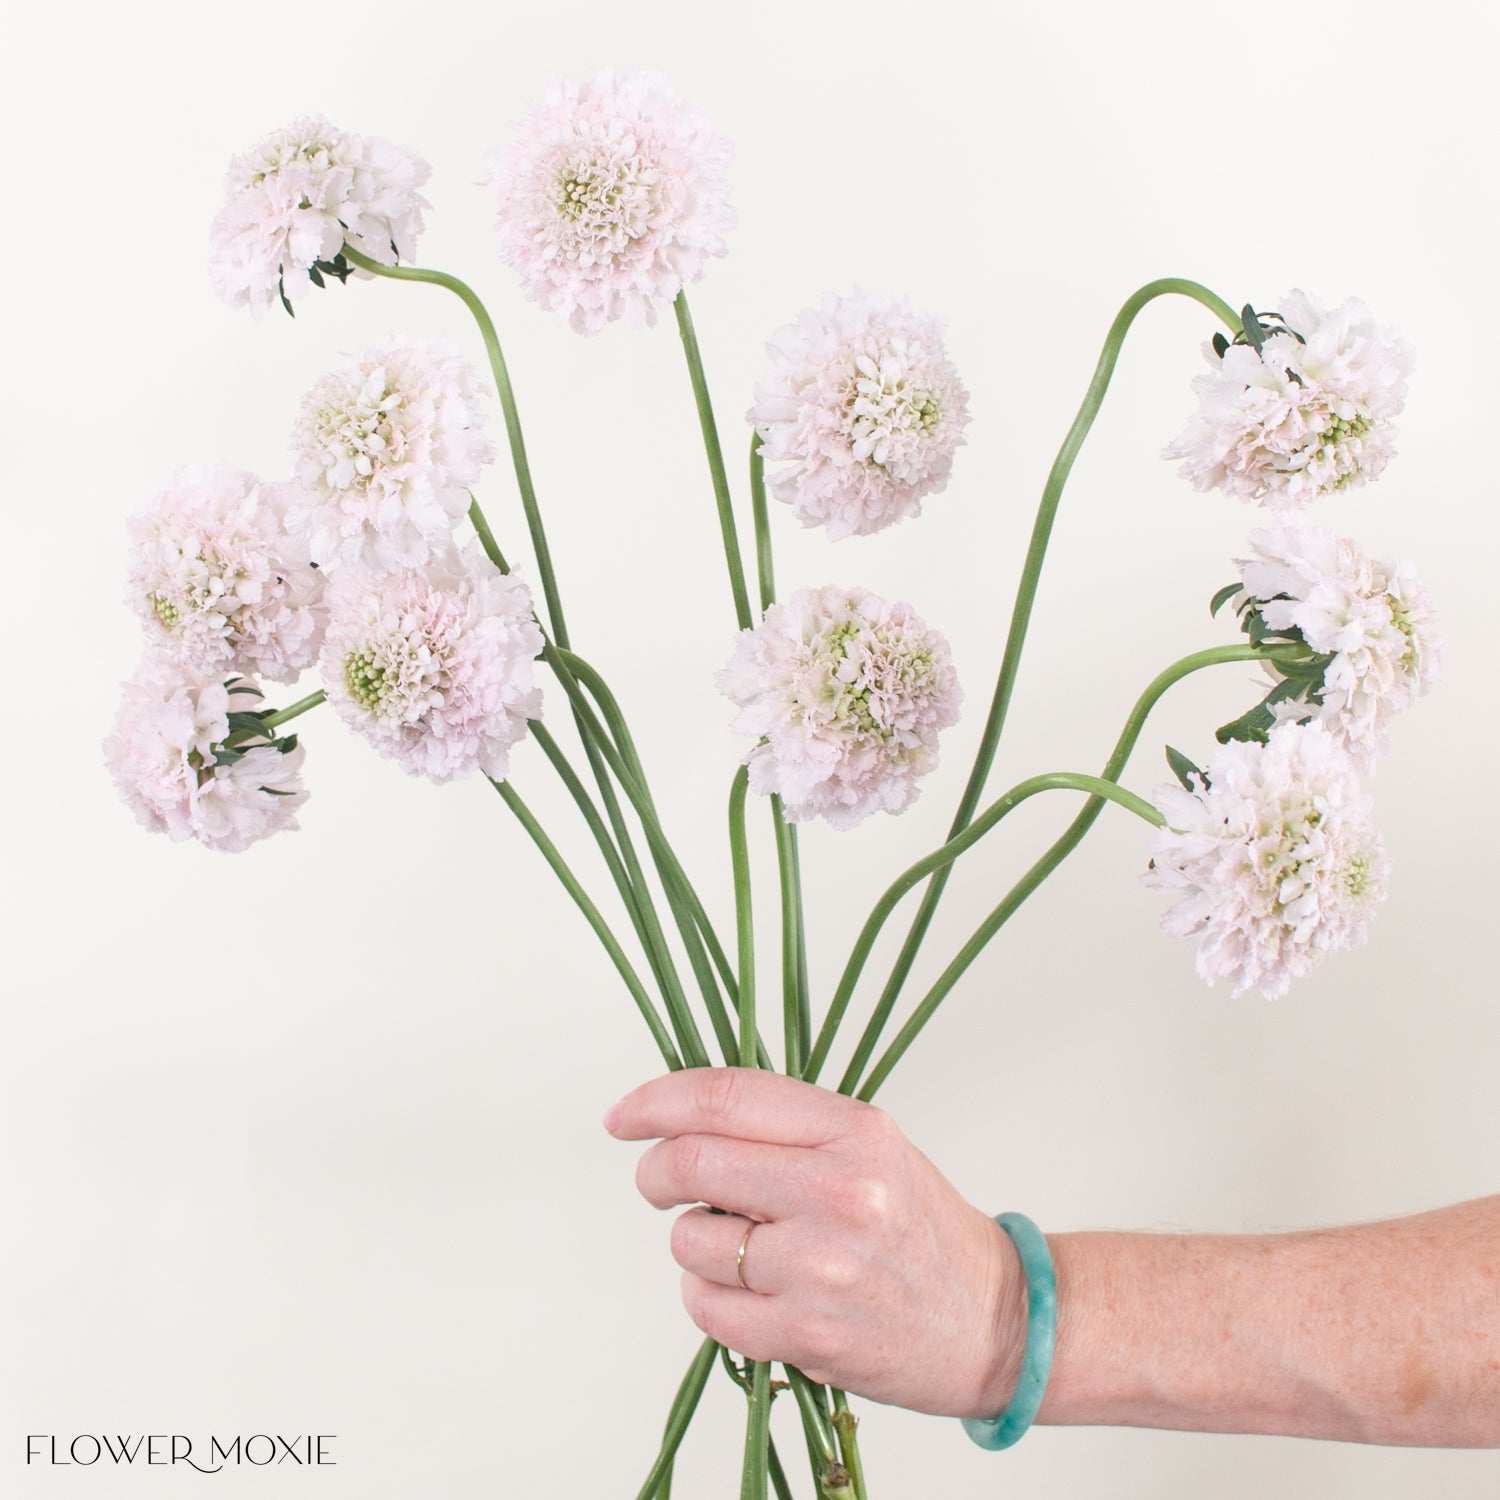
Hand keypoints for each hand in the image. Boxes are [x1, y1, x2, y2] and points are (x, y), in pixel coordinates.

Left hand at [606, 1066, 1025, 1418]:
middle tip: (659, 1183)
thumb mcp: (869, 1148)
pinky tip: (751, 1293)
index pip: (725, 1096)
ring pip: (691, 1239)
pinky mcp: (807, 1335)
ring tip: (743, 1250)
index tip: (622, 1116)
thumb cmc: (919, 1227)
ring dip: (694, 1242)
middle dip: (655, 1172)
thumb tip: (680, 1116)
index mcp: (854, 1131)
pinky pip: (706, 1307)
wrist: (993, 1322)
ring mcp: (822, 1267)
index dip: (656, 1101)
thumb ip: (785, 1127)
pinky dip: (708, 1298)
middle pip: (691, 1161)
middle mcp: (839, 1192)